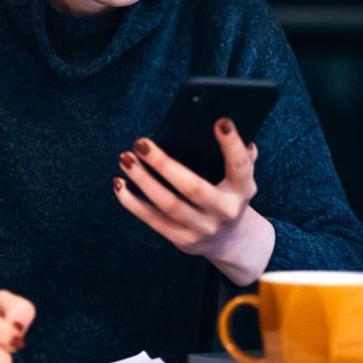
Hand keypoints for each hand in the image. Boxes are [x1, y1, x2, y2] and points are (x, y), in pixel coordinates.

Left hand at [113, 118, 274, 286]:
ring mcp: (203, 228)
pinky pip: (152, 219)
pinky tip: (119, 184)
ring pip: (168, 204)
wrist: (228, 240)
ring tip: (126, 159)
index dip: (232, 145)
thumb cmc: (227, 194)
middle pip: (192, 188)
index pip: (240, 166)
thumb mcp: (240, 178)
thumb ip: (240, 155)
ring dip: (142, 180)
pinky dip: (132, 202)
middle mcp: (225, 211)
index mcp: (242, 190)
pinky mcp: (182, 240)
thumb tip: (228, 125)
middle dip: (163, 164)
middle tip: (141, 143)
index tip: (220, 122)